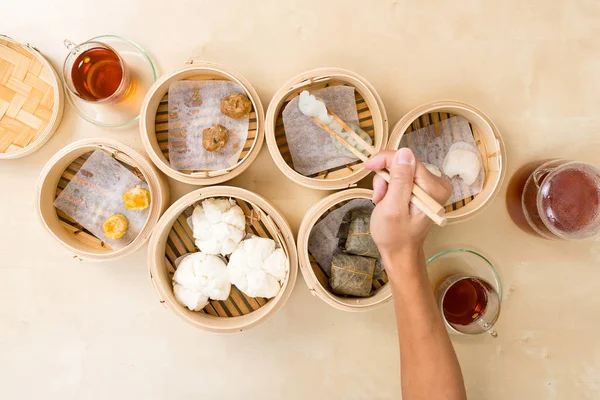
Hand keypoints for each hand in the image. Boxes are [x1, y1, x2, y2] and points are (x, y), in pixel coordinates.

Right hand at [364, 148, 450, 263]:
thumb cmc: (394, 235)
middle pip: (404, 164)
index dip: (386, 159)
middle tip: (378, 196)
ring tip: (381, 201)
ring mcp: (430, 186)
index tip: (368, 166)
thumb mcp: (393, 207)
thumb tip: (404, 152)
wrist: (400, 252)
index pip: (408, 159)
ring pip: (401, 170)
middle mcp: (437, 184)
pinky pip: (402, 177)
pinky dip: (390, 187)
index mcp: (434, 188)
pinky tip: (386, 200)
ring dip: (386, 183)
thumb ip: (400, 180)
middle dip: (386, 177)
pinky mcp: (423, 189)